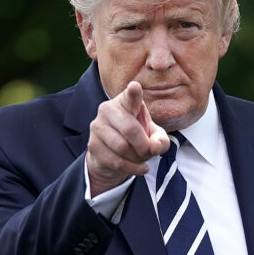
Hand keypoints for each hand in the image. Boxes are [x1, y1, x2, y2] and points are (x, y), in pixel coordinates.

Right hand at [86, 81, 169, 196]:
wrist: (114, 156)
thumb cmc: (138, 138)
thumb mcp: (154, 138)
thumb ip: (161, 140)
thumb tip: (154, 147)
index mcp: (127, 101)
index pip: (131, 95)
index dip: (133, 92)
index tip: (135, 86)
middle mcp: (108, 109)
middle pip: (130, 129)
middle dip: (144, 145)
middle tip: (148, 151)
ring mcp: (97, 126)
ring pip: (122, 147)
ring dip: (137, 157)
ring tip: (140, 157)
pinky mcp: (92, 144)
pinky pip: (116, 161)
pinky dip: (132, 168)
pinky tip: (139, 168)